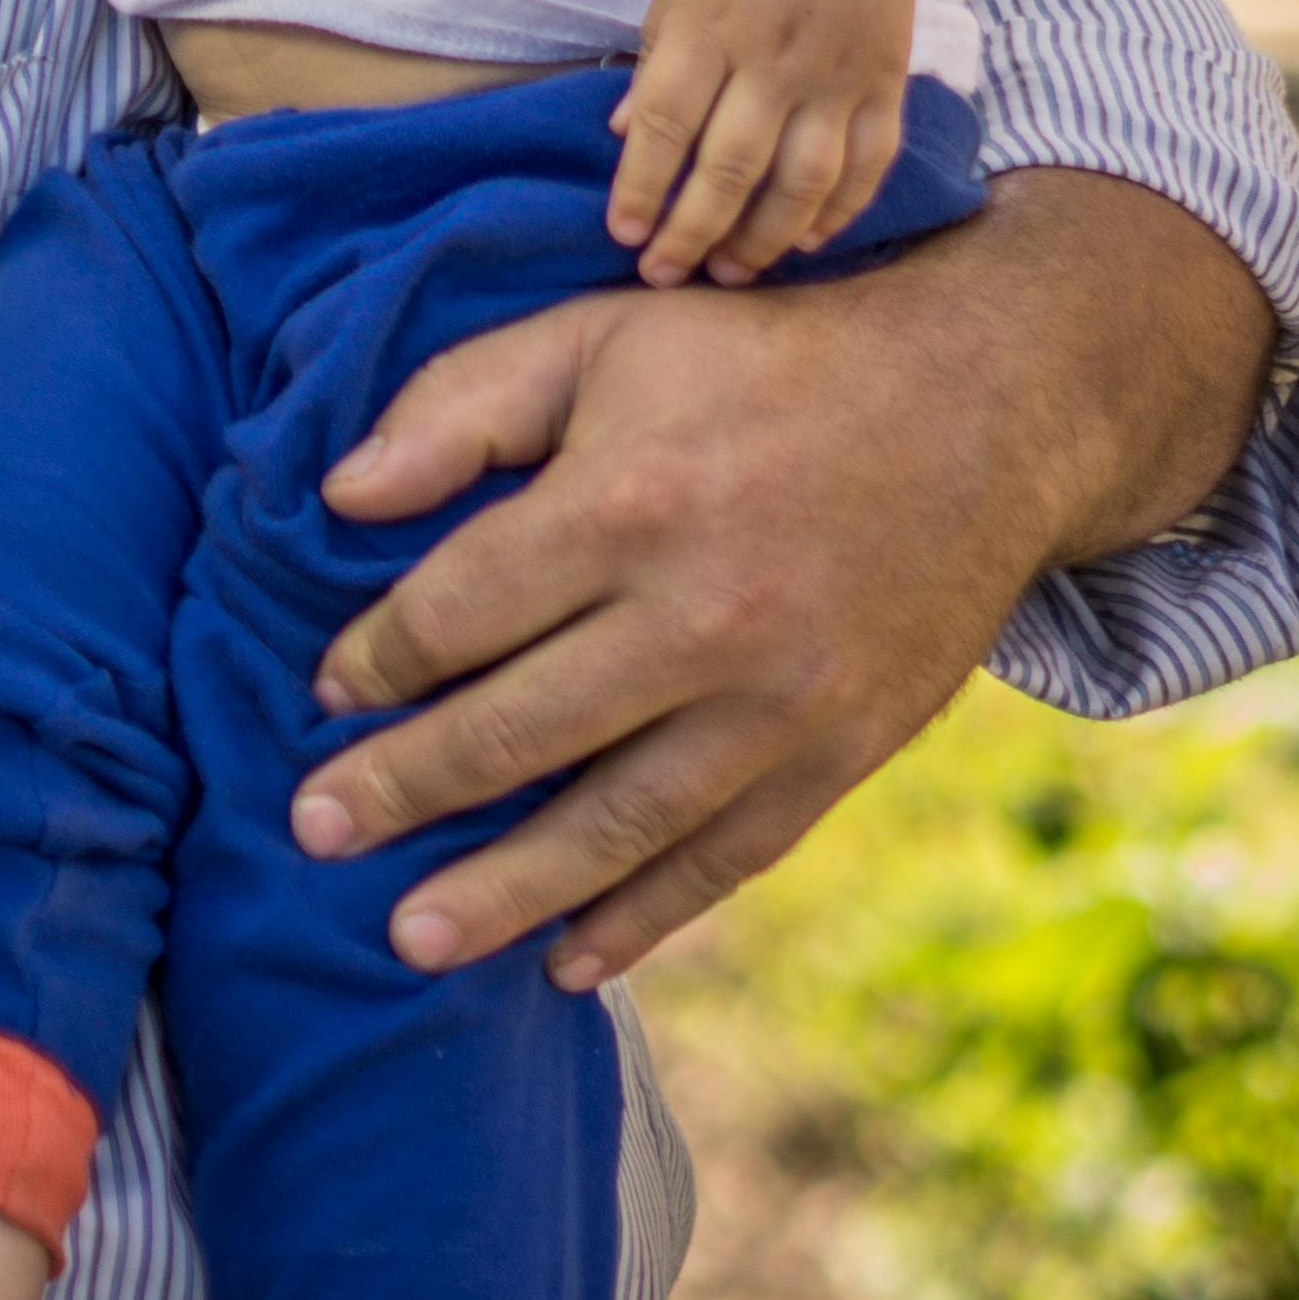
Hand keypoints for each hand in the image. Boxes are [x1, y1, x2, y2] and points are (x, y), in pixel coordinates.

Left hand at [289, 171, 1270, 987]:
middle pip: (516, 732)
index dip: (376, 659)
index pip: (458, 611)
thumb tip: (340, 492)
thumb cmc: (760, 365)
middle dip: (403, 791)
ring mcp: (777, 704)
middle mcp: (700, 620)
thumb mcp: (604, 334)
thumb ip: (461, 403)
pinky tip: (568, 965)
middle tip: (313, 834)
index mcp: (626, 506)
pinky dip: (643, 920)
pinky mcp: (839, 754)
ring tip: (409, 942)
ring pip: (614, 824)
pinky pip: (724, 859)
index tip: (322, 692)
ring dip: (505, 892)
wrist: (985, 410)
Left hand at [607, 0, 917, 284]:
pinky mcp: (885, 80)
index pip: (662, 125)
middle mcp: (772, 60)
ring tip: (730, 273)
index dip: (639, 187)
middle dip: (691, 233)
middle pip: (728, 169)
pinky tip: (807, 240)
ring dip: (763, 240)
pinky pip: (867, 163)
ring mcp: (835, 75)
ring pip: (801, 183)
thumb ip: (657, 49)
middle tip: (664, 275)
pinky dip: (840, 210)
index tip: (622, 233)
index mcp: (707, 26)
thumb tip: (622, 132)